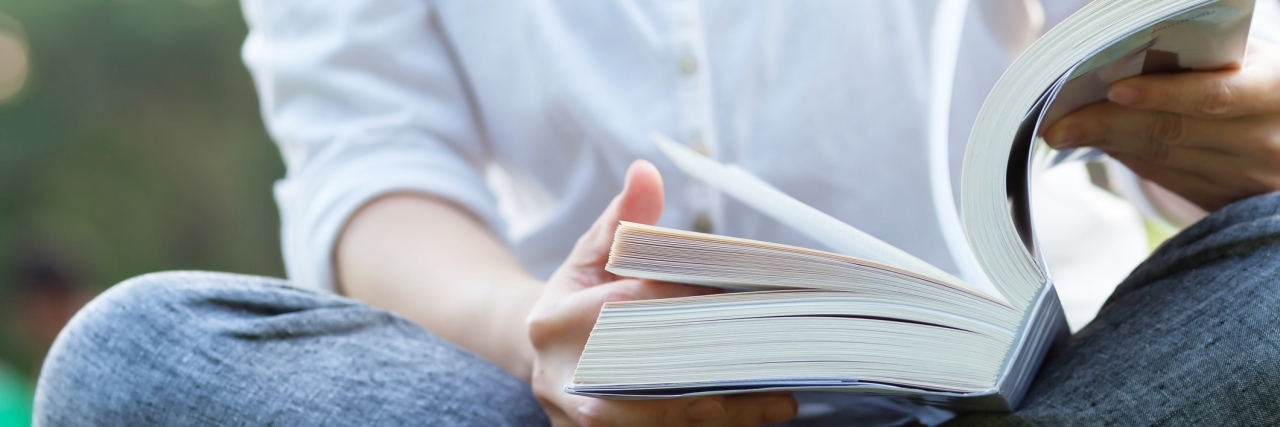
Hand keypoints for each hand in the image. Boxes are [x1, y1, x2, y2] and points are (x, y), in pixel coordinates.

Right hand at [525, 160, 797, 426]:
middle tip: (770, 356)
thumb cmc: (581, 300)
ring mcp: (582, 424)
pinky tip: (760, 415)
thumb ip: (622, 218)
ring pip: (659, 421)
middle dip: (710, 368)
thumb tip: (647, 171)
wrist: (547, 361)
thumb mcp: (593, 254)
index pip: (630, 311)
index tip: (737, 298)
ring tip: (779, 396)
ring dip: (723, 411)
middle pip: (644, 380)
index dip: (685, 303)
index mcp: (554, 323)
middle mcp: (562, 381)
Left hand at [1044, 39, 1279, 210]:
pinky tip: (1098, 144)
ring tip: (1064, 132)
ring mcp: (1245, 176)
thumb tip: (1126, 55)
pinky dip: (1128, 159)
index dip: (1162, 94)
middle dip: (1107, 126)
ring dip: (1108, 144)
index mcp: (1275, 92)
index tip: (1114, 90)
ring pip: (1163, 159)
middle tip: (1055, 125)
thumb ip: (1206, 58)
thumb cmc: (1267, 83)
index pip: (1213, 95)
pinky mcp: (1225, 199)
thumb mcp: (1254, 61)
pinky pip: (1166, 179)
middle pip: (1173, 133)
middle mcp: (1263, 139)